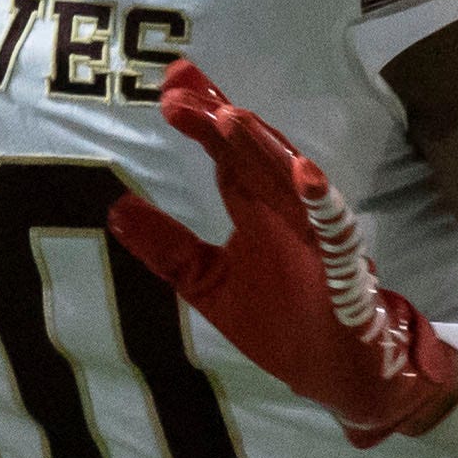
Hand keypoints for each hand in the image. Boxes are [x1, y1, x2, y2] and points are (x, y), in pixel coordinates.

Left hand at [108, 59, 457, 446]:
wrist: (340, 373)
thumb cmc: (279, 322)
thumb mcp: (207, 283)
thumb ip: (167, 247)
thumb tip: (114, 210)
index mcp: (256, 210)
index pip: (226, 154)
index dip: (202, 118)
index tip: (172, 84)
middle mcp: (286, 211)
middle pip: (251, 154)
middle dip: (220, 119)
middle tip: (181, 88)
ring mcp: (316, 234)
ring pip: (287, 180)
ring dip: (261, 147)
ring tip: (228, 115)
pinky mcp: (343, 264)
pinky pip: (333, 226)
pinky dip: (320, 199)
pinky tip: (302, 172)